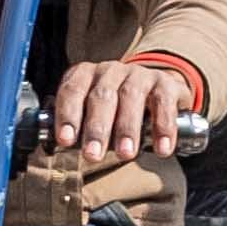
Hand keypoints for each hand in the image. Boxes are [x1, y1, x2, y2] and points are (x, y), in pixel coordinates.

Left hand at [46, 54, 198, 163]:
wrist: (159, 90)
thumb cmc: (118, 108)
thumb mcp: (95, 112)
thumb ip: (80, 126)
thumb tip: (61, 146)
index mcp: (86, 75)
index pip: (72, 91)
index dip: (67, 115)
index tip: (66, 140)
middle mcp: (111, 71)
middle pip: (101, 96)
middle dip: (96, 128)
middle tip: (93, 155)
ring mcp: (139, 74)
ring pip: (130, 97)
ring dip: (126, 128)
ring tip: (126, 154)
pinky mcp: (165, 83)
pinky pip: (163, 102)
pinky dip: (163, 126)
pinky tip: (162, 148)